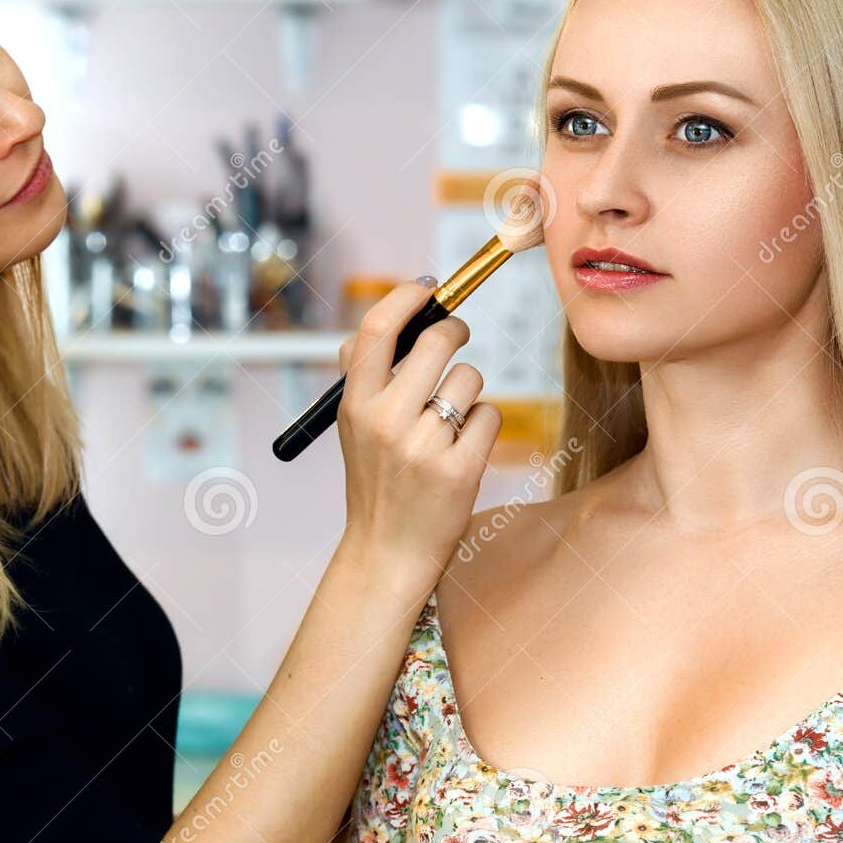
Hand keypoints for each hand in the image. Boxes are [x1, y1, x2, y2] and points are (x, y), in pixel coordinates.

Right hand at [335, 280, 501, 590]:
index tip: (428, 288)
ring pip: (470, 378)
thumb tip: (394, 316)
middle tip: (458, 339)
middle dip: (456, 333)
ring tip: (450, 419)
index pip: (378, 329)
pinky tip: (464, 447)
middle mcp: (386, 422)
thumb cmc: (376, 482)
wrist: (386, 554)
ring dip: (469, 390)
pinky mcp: (460, 471)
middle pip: (439, 341)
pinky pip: (489, 416)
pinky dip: (483, 425)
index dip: (406, 297)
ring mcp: (424, 447)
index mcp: (355, 405)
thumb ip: (364, 375)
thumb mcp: (353, 427)